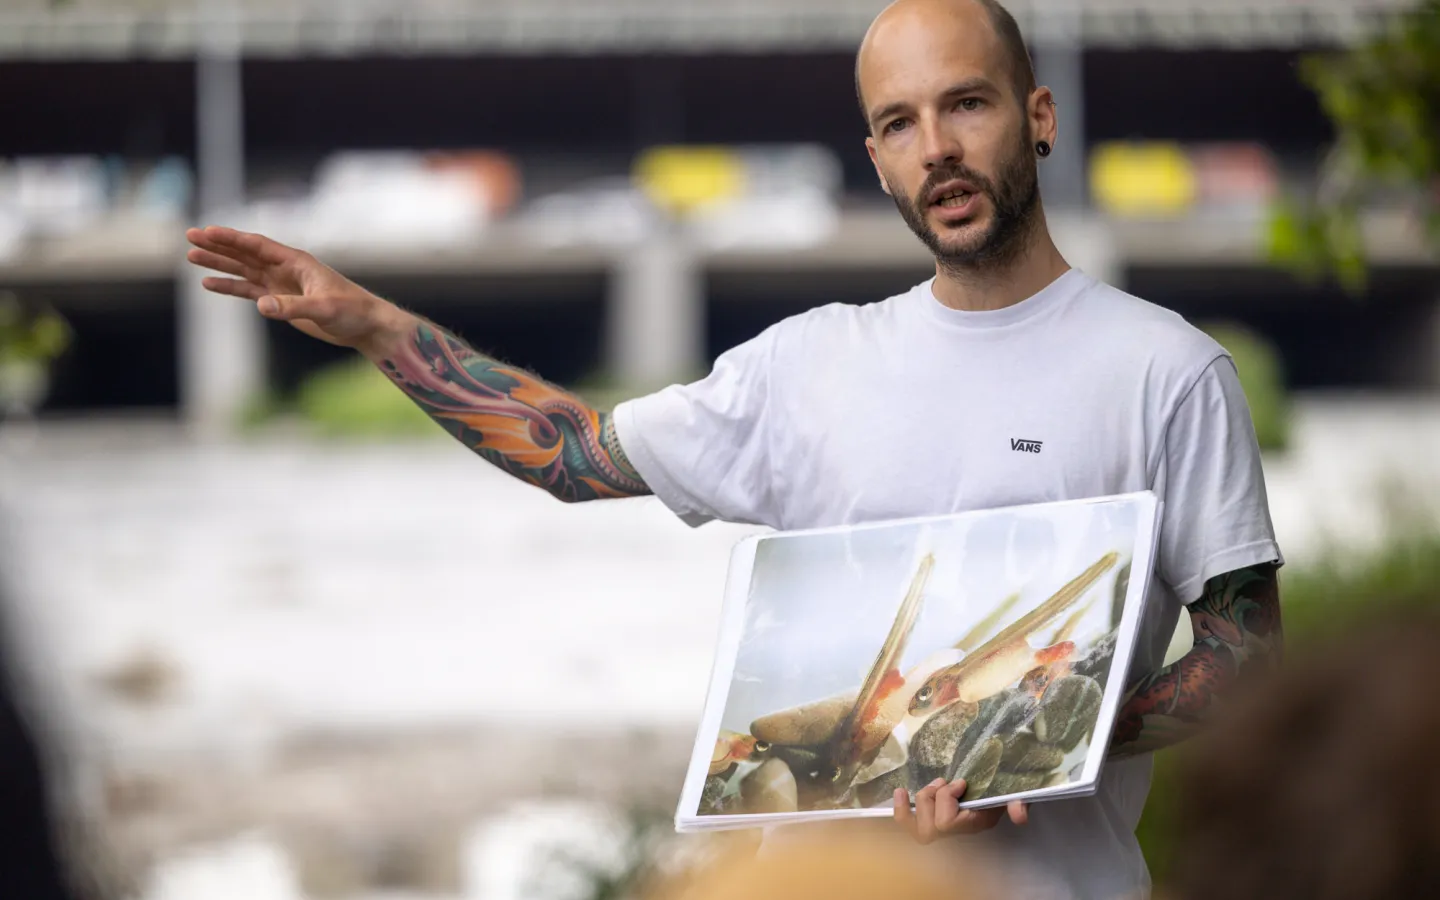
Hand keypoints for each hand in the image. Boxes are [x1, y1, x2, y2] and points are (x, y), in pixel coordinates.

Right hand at [185, 225, 405, 352]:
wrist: (365, 326)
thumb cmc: (352, 311)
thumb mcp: (324, 308)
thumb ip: (293, 307)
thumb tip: (261, 305)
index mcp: (296, 261)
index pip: (257, 245)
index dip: (232, 238)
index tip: (207, 231)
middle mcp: (285, 269)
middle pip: (245, 253)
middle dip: (217, 245)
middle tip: (189, 236)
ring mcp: (281, 284)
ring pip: (243, 270)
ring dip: (219, 264)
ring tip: (190, 257)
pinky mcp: (281, 301)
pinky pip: (249, 291)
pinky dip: (230, 287)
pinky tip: (209, 283)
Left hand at [893, 779, 1028, 843]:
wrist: (997, 790)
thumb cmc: (1003, 790)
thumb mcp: (1014, 793)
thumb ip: (1017, 803)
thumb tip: (1019, 814)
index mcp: (975, 824)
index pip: (947, 823)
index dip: (946, 799)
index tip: (960, 783)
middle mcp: (957, 833)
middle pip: (929, 828)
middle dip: (931, 800)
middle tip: (943, 781)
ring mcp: (942, 830)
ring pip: (918, 829)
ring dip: (922, 800)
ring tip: (934, 784)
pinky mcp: (929, 822)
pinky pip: (908, 825)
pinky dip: (901, 810)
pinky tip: (899, 792)